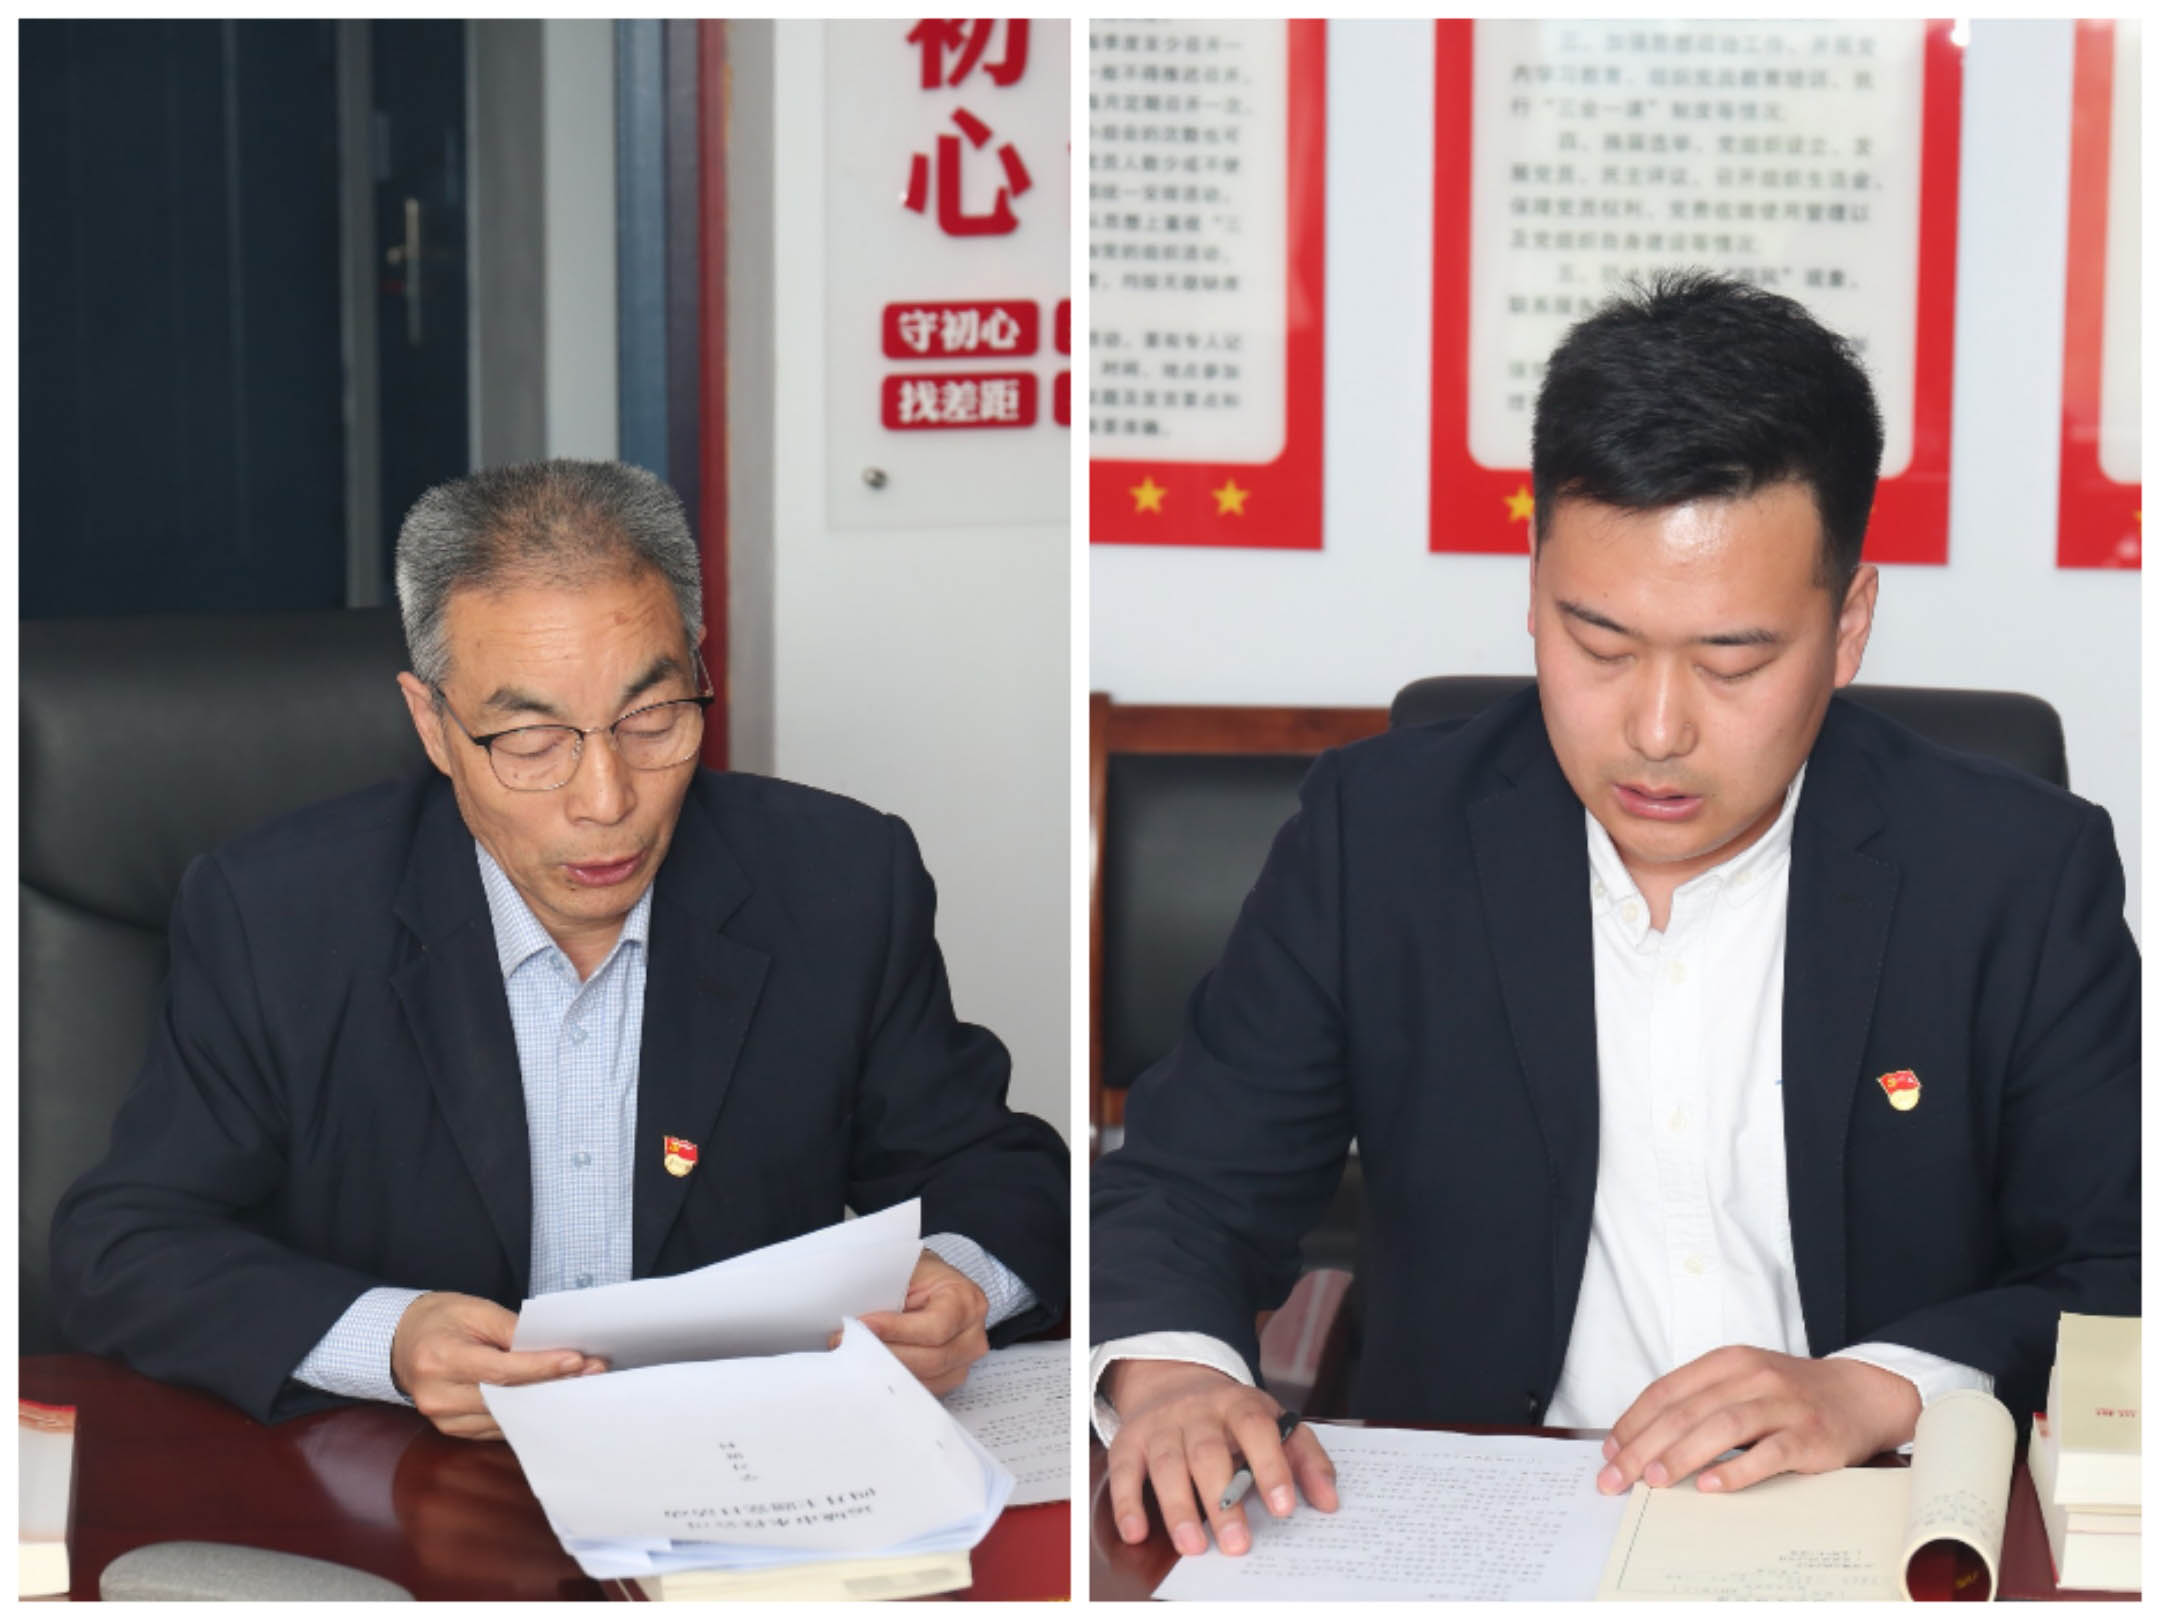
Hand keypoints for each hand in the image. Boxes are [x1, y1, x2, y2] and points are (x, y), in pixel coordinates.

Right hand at [390, 1292, 604, 1440]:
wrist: (400, 1340)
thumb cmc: (440, 1318)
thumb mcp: (474, 1309)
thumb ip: (511, 1329)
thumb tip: (550, 1347)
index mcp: (441, 1359)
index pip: (501, 1371)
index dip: (541, 1367)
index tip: (576, 1360)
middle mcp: (438, 1395)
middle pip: (507, 1397)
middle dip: (552, 1384)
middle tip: (592, 1372)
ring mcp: (442, 1418)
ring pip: (505, 1416)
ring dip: (543, 1401)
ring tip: (578, 1383)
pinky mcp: (451, 1429)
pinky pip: (495, 1426)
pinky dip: (524, 1413)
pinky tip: (548, 1399)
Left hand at [851, 1249, 989, 1394]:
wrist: (929, 1285)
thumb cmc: (917, 1275)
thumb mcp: (905, 1269)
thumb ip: (886, 1291)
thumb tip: (856, 1321)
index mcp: (967, 1301)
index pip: (936, 1327)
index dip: (898, 1330)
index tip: (863, 1326)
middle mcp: (973, 1336)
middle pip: (930, 1360)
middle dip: (884, 1353)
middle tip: (845, 1343)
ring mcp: (963, 1362)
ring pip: (923, 1379)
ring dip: (884, 1369)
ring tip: (852, 1355)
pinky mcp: (948, 1379)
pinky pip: (919, 1388)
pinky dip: (892, 1380)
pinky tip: (868, 1368)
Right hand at [1103, 1358, 1337, 1557]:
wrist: (1174, 1379)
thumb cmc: (1234, 1418)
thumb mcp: (1273, 1423)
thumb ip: (1306, 1459)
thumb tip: (1331, 1502)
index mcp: (1240, 1405)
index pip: (1257, 1429)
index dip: (1271, 1467)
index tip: (1283, 1508)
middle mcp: (1198, 1412)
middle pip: (1208, 1452)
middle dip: (1223, 1500)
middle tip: (1238, 1545)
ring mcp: (1161, 1425)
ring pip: (1167, 1464)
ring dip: (1179, 1507)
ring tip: (1194, 1546)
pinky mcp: (1130, 1441)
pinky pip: (1124, 1471)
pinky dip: (1127, 1503)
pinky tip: (1137, 1533)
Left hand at [1598, 1346, 1921, 1494]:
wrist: (1860, 1395)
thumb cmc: (1789, 1395)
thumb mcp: (1742, 1383)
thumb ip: (1700, 1403)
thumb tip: (1643, 1443)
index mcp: (1728, 1362)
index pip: (1667, 1390)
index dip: (1633, 1421)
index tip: (1609, 1452)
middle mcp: (1752, 1377)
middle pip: (1686, 1411)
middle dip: (1644, 1446)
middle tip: (1617, 1478)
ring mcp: (1783, 1404)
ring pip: (1722, 1427)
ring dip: (1682, 1455)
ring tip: (1654, 1480)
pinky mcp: (1810, 1435)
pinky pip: (1769, 1452)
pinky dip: (1737, 1469)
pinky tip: (1711, 1486)